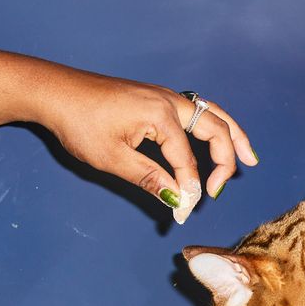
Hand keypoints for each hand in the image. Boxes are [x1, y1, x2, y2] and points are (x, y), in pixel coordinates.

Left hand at [33, 67, 256, 222]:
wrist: (56, 92)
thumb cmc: (79, 123)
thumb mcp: (112, 158)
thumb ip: (150, 178)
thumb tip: (178, 199)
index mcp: (161, 114)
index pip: (187, 160)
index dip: (189, 190)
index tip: (183, 213)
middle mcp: (170, 101)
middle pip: (215, 129)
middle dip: (225, 160)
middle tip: (221, 189)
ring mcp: (165, 96)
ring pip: (212, 114)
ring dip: (231, 136)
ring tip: (248, 157)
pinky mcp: (158, 98)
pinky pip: (198, 111)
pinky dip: (214, 126)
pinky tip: (217, 138)